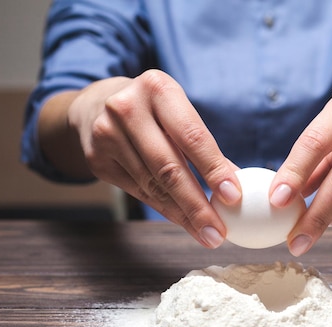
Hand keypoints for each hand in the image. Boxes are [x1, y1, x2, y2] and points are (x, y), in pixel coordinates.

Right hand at [65, 70, 241, 247]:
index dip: (214, 169)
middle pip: (169, 168)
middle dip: (198, 206)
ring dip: (183, 215)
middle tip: (218, 232)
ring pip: (154, 186)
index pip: (192, 137)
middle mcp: (127, 109)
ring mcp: (107, 135)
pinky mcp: (97, 160)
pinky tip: (184, 221)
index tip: (233, 196)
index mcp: (157, 88)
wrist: (97, 105)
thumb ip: (204, 145)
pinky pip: (139, 192)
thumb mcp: (178, 111)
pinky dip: (165, 209)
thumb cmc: (153, 110)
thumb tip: (235, 185)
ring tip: (206, 233)